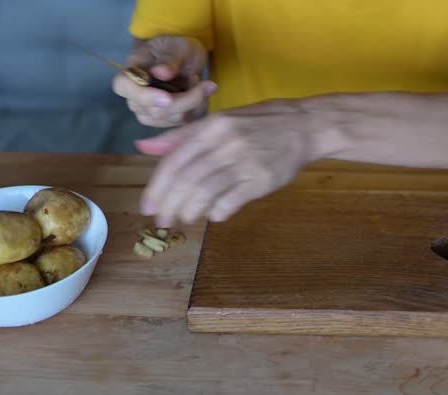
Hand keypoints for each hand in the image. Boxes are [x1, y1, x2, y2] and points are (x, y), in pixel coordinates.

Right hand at [112, 35, 216, 126]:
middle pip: (153, 110)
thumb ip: (169, 60)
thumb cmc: (175, 47)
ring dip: (192, 102)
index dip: (143, 96)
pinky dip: (197, 107)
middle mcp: (136, 97)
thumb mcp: (176, 46)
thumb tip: (160, 73)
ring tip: (199, 81)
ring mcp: (149, 111)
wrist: (184, 56)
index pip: (122, 87)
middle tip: (200, 80)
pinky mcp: (167, 120)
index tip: (167, 98)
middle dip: (183, 99)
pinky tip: (201, 92)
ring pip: (171, 118)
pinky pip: (183, 121)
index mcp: (130, 72)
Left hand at [135, 100, 318, 225]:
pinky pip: (230, 202)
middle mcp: (226, 143)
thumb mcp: (219, 121)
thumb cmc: (258, 123)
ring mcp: (245, 162)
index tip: (147, 206)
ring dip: (190, 211)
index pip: (174, 161)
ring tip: (185, 218)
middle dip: (169, 205)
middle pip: (186, 180)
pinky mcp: (262, 180)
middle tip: (162, 220)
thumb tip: (143, 146)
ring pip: (205, 192)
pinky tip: (213, 215)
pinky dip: (216, 213)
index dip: (157, 187)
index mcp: (212, 126)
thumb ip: (182, 136)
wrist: (304, 126)